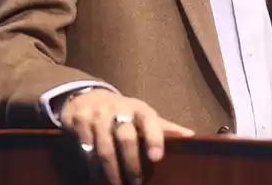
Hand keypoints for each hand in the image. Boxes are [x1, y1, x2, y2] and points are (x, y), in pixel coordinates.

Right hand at [60, 89, 193, 184]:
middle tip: (136, 182)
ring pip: (104, 146)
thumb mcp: (143, 115)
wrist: (88, 96)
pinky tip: (97, 176)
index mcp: (139, 108)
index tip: (157, 158)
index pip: (151, 122)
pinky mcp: (80, 120)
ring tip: (117, 184)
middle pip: (126, 137)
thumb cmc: (123, 111)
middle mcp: (119, 108)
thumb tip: (192, 137)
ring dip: (111, 170)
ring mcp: (98, 114)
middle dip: (131, 162)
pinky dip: (91, 165)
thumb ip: (165, 128)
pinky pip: (86, 147)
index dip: (155, 139)